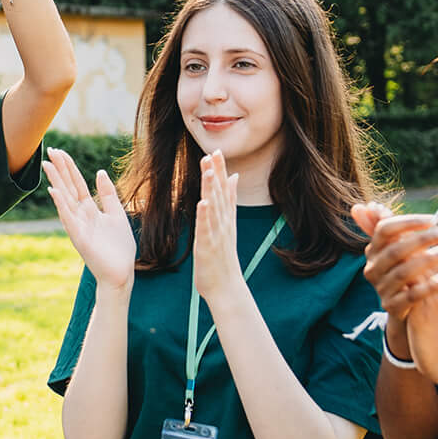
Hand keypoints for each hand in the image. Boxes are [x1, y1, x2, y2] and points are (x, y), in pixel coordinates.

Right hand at [43, 148, 135, 285]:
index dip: (69, 167)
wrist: (121, 272)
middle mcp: (80, 215)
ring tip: (48, 165)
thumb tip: (100, 172)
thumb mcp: (117, 214)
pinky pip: (68, 218)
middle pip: (68, 187)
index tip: (60, 152)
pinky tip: (55, 191)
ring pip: (65, 199)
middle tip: (49, 151)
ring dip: (56, 182)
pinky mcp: (79, 238)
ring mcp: (78, 226)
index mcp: (90, 210)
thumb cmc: (119, 247)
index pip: (76, 184)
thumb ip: (108, 194)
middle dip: (60, 169)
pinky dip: (61, 204)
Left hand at [193, 151, 243, 301]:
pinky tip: (203, 202)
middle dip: (217, 174)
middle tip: (214, 152)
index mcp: (226, 219)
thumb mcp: (227, 225)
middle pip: (220, 195)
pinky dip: (205, 215)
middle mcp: (223, 224)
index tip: (217, 151)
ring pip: (214, 208)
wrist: (226, 287)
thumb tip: (234, 177)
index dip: (221, 171)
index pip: (224, 190)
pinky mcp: (208, 247)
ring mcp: (217, 235)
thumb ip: (230, 201)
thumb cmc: (223, 256)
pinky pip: (206, 229)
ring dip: (212, 189)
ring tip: (209, 170)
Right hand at [357, 205, 437, 321]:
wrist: (406, 311)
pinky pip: (414, 295)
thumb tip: (368, 205)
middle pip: (396, 250)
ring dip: (433, 258)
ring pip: (405, 271)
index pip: (384, 230)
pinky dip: (434, 285)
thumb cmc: (404, 272)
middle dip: (425, 238)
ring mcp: (381, 289)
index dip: (408, 222)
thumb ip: (385, 227)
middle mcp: (372, 269)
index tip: (435, 219)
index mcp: (373, 251)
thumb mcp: (396, 249)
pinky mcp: (392, 307)